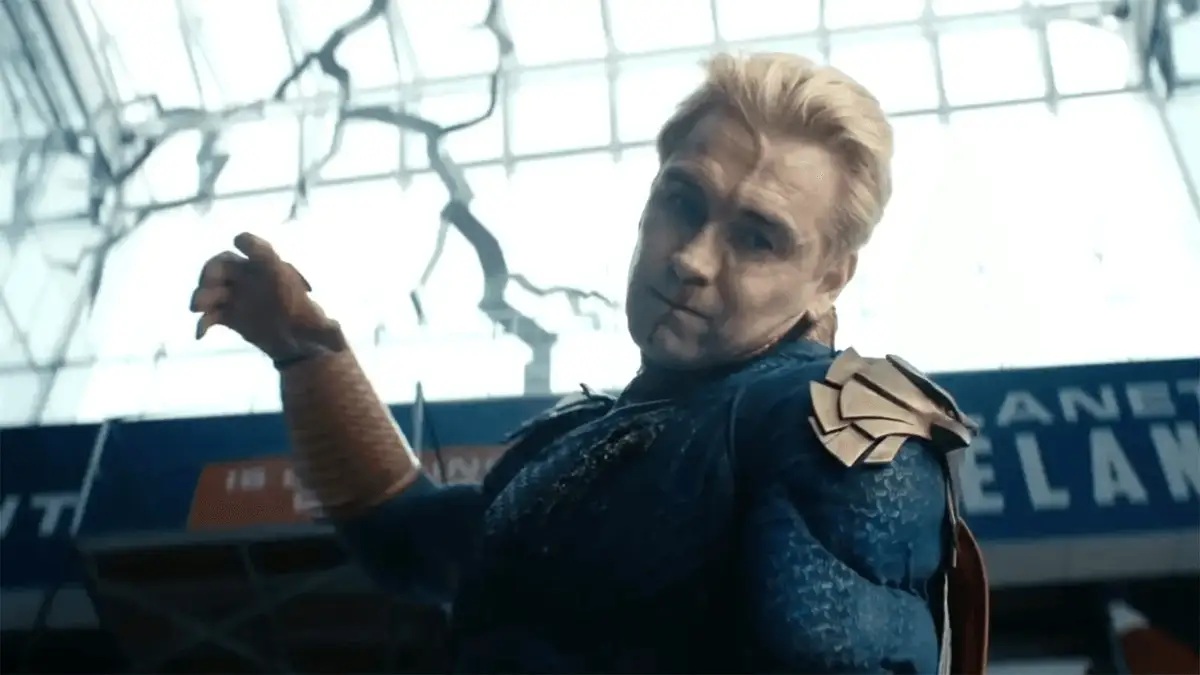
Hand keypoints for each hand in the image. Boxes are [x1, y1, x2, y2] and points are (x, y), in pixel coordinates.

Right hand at [190, 233, 343, 360]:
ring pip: (213, 286)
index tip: (238, 241)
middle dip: (212, 269)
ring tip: (197, 309)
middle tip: (206, 283)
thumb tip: (340, 342)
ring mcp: (237, 294)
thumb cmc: (311, 329)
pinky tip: (201, 334)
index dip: (250, 243)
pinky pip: (211, 313)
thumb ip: (330, 334)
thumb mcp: (322, 332)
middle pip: (226, 263)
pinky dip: (204, 322)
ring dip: (203, 294)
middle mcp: (252, 277)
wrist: (296, 344)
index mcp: (275, 272)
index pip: (260, 249)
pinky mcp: (228, 313)